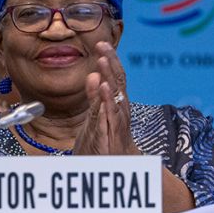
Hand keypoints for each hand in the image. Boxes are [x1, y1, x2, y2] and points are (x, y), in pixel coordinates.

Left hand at [76, 41, 139, 155]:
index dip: (109, 60)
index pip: (115, 78)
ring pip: (115, 96)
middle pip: (118, 83)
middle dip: (111, 63)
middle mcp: (120, 110)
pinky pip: (110, 116)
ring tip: (102, 60)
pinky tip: (103, 88)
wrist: (117, 169)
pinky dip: (107, 101)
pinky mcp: (113, 135)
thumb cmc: (106, 143)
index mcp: (116, 105)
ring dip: (109, 77)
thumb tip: (93, 74)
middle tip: (103, 45)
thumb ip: (95, 97)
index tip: (102, 43)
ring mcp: (118, 123)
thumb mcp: (97, 116)